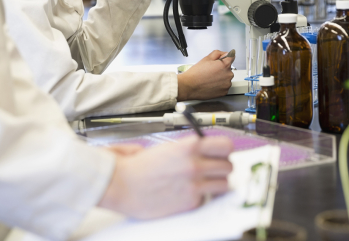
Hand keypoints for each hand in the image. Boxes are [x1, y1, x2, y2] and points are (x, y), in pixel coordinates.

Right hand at [98, 136, 233, 218]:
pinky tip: (187, 193)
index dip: (224, 150)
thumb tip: (203, 150)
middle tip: (211, 170)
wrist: (120, 185)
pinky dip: (200, 197)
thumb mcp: (166, 148)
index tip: (220, 153)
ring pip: (223, 184)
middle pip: (228, 166)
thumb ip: (189, 148)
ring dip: (215, 184)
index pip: (226, 146)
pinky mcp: (190, 202)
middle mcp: (195, 165)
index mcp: (189, 146)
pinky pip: (206, 199)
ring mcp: (194, 185)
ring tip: (203, 183)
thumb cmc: (137, 167)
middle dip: (220, 168)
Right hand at [177, 50, 233, 100]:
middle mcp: (228, 75)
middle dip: (221, 68)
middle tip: (211, 71)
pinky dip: (219, 85)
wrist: (189, 86)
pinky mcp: (224, 92)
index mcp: (224, 65)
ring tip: (210, 78)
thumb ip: (218, 53)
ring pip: (226, 78)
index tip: (222, 59)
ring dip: (221, 78)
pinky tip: (211, 84)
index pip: (232, 57)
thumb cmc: (196, 74)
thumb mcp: (206, 58)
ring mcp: (227, 85)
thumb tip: (224, 53)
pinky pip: (224, 86)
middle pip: (228, 68)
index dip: (225, 57)